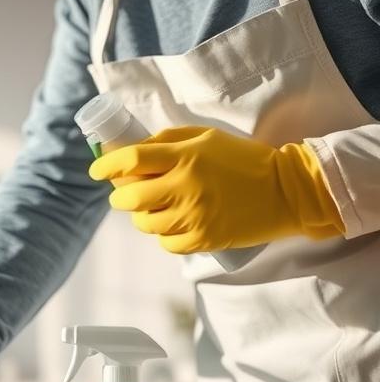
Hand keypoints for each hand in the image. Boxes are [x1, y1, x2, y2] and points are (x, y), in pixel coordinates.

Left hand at [89, 126, 343, 253]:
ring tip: (155, 207)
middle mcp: (185, 187)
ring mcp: (193, 216)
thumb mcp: (207, 138)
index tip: (96, 171)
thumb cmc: (243, 160)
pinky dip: (164, 234)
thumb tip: (131, 153)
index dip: (106, 166)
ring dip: (142, 216)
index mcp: (186, 157)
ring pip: (144, 223)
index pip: (131, 161)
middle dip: (120, 196)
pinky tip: (175, 223)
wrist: (286, 191)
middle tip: (124, 193)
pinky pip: (165, 243)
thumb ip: (168, 141)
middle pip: (128, 198)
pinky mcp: (202, 240)